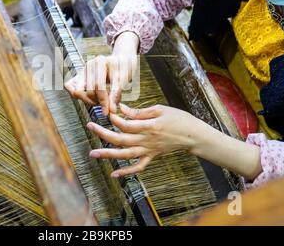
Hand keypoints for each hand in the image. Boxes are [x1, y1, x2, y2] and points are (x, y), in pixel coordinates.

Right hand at [64, 32, 138, 114]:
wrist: (121, 61)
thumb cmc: (124, 69)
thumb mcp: (124, 79)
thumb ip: (116, 94)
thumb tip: (111, 111)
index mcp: (100, 61)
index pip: (98, 85)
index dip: (103, 101)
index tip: (108, 112)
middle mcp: (89, 65)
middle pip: (87, 90)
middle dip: (96, 101)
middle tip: (106, 104)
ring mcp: (82, 70)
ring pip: (76, 91)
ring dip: (87, 100)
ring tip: (99, 101)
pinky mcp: (78, 76)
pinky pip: (70, 87)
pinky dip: (79, 96)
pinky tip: (91, 98)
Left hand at [87, 103, 215, 177]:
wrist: (194, 135)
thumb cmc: (179, 119)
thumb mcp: (160, 109)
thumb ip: (140, 111)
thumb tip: (122, 109)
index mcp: (149, 126)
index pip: (126, 124)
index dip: (114, 118)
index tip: (107, 111)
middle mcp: (147, 140)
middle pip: (121, 139)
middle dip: (103, 134)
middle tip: (89, 126)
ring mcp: (149, 150)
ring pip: (126, 155)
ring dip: (108, 155)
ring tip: (93, 154)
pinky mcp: (152, 156)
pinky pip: (138, 167)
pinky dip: (126, 172)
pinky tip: (114, 174)